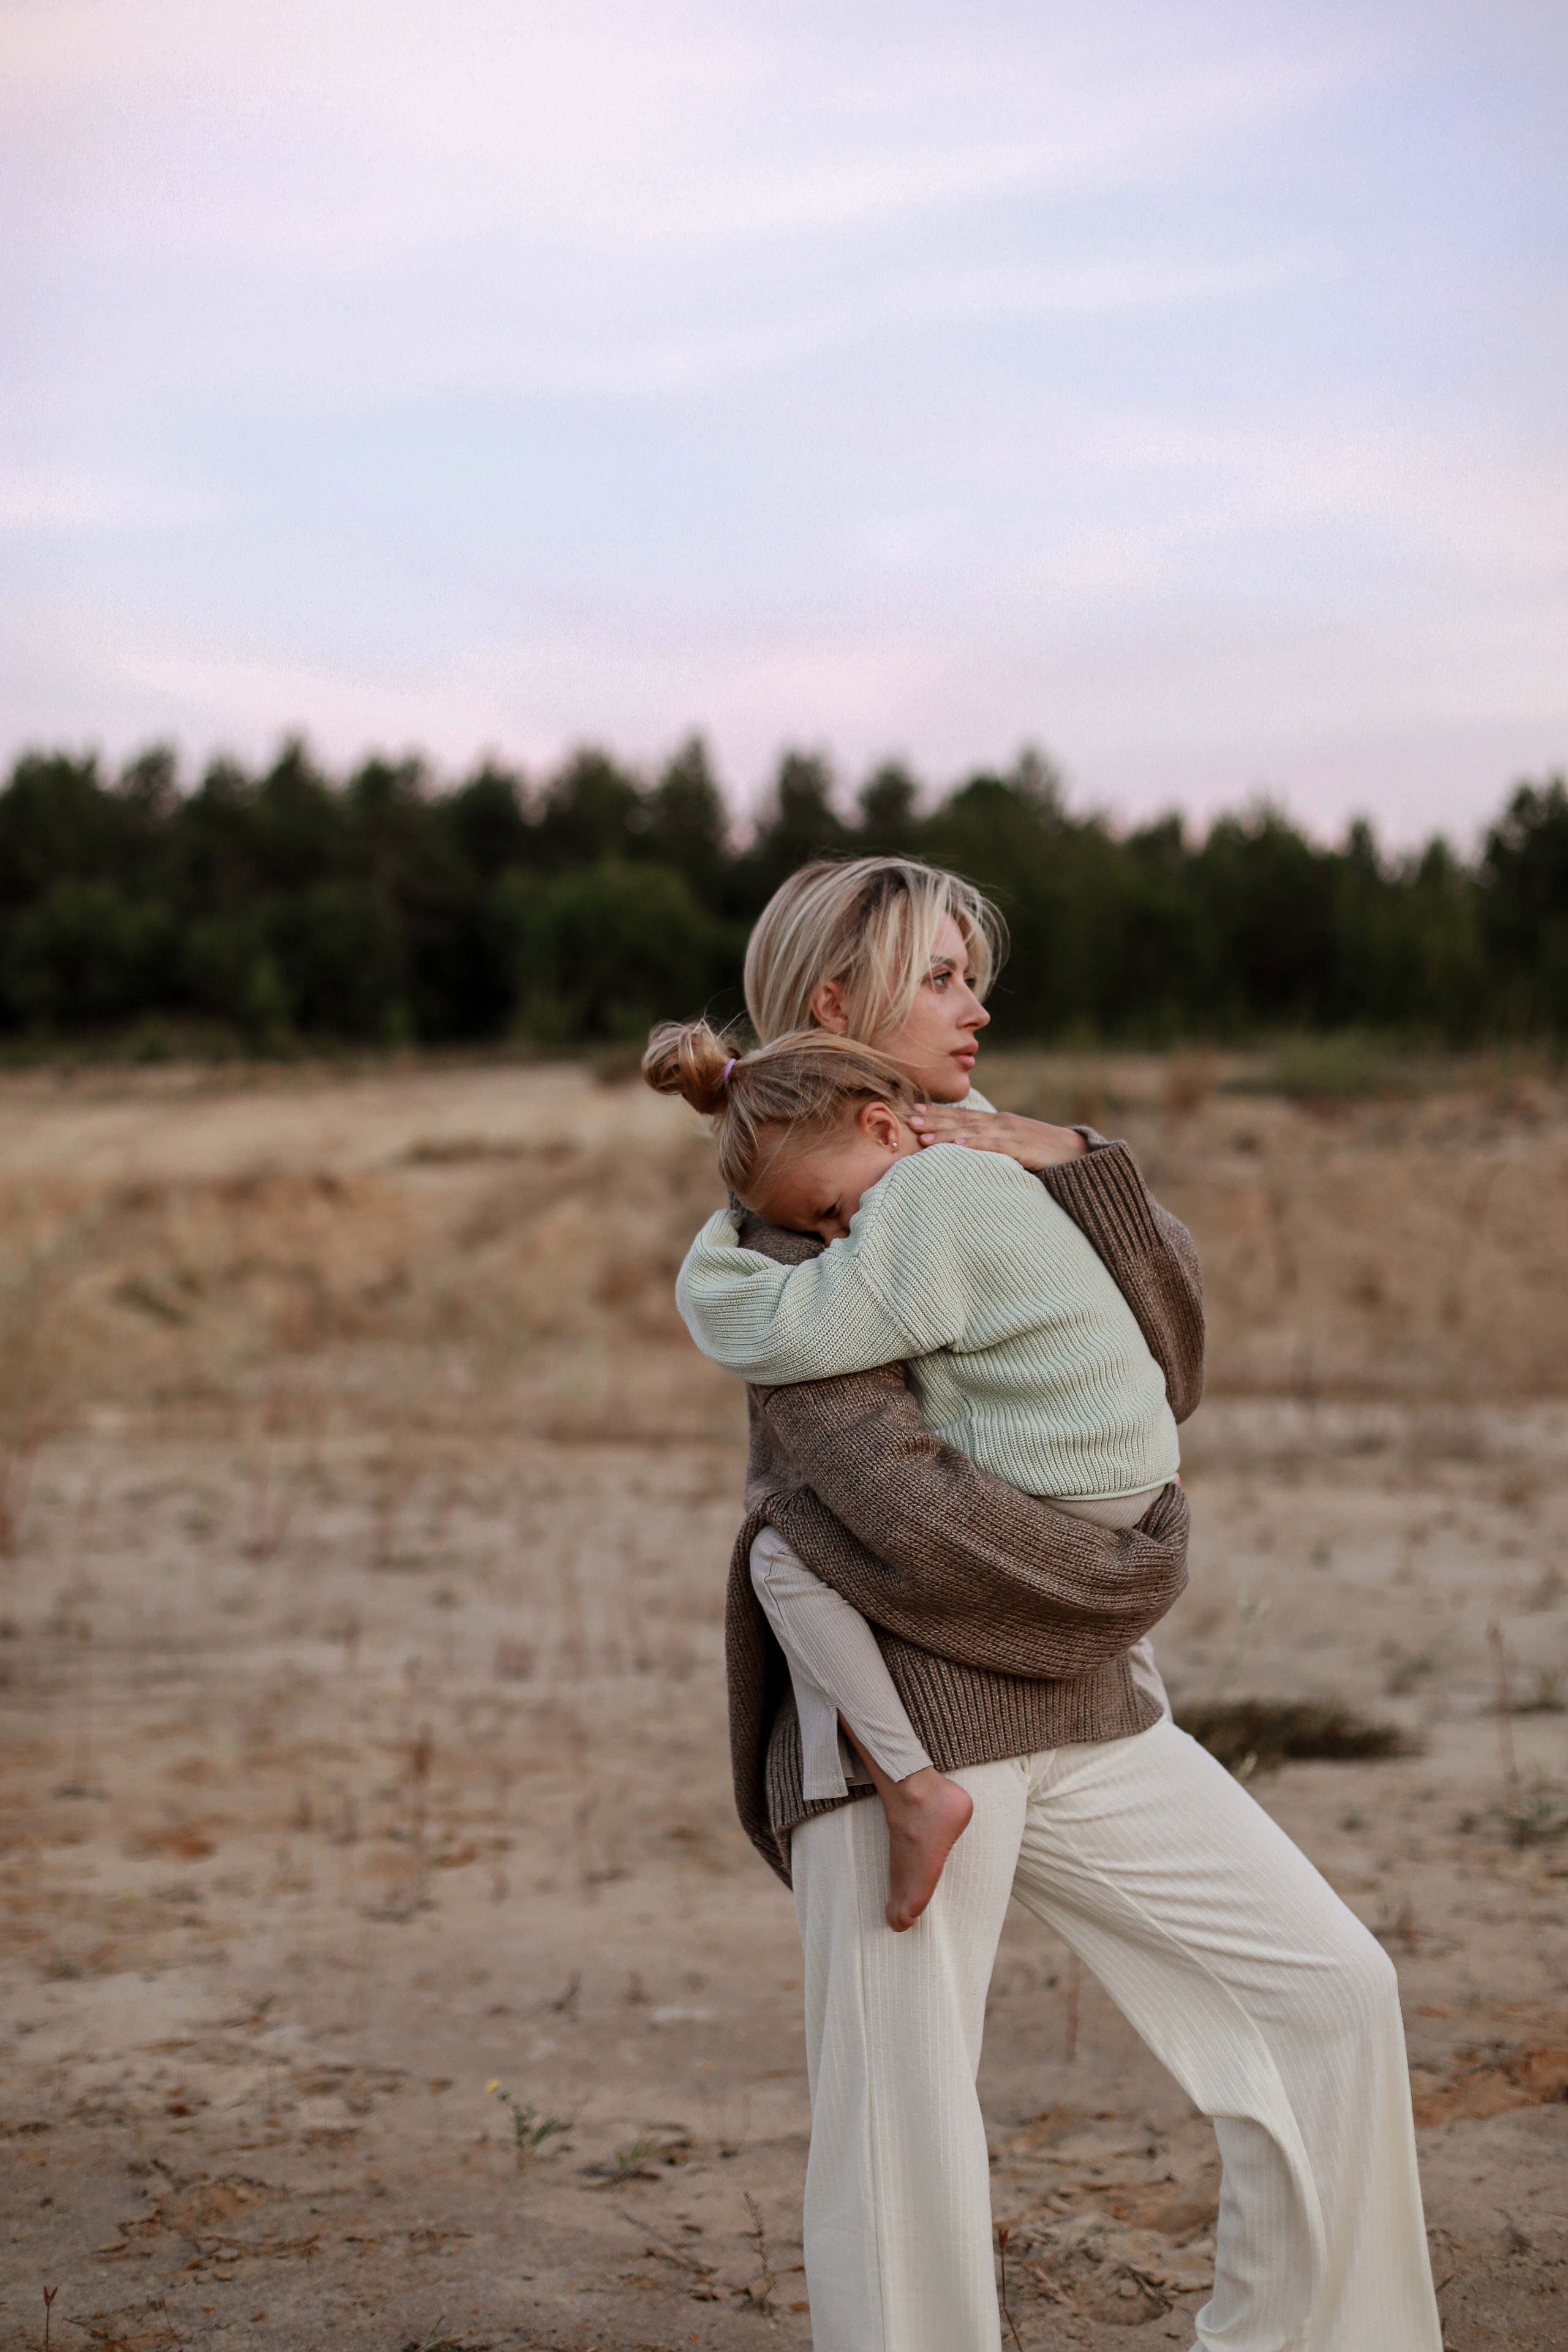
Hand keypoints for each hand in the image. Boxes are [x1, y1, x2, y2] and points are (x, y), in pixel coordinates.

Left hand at [908, 1105, 1089, 1168]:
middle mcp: (1001, 1122)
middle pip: (961, 1120)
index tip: (913, 1111)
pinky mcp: (1022, 1148)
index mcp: (998, 1122)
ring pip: (972, 1132)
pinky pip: (994, 1147)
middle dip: (933, 1120)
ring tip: (922, 1135)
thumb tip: (968, 1154)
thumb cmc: (1045, 1153)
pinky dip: (974, 1146)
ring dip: (945, 1133)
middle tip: (907, 1119)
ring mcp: (1011, 1133)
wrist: (1079, 1154)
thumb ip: (993, 1146)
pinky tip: (956, 1148)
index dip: (937, 1113)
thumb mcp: (1014, 1146)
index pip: (962, 1115)